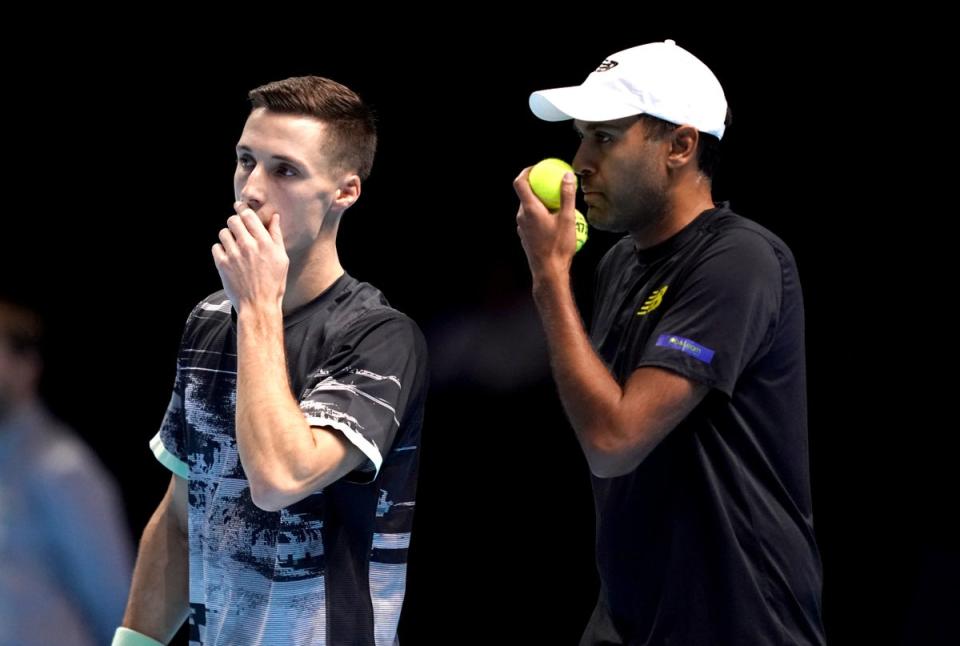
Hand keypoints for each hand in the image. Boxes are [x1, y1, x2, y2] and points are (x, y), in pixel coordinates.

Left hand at [211, 201, 288, 313]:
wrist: (258, 305)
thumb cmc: (273, 283)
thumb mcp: (282, 258)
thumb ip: (276, 236)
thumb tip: (275, 218)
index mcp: (264, 243)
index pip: (248, 215)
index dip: (243, 210)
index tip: (240, 209)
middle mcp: (248, 246)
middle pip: (233, 220)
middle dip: (235, 222)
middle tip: (238, 229)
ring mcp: (233, 255)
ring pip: (223, 233)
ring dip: (228, 236)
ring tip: (233, 245)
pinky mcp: (222, 264)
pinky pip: (216, 247)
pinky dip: (220, 249)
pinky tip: (228, 256)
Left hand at [513, 167, 577, 281]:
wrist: (548, 271)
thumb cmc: (558, 246)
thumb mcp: (568, 219)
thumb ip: (567, 195)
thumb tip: (567, 175)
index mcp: (530, 209)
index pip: (520, 182)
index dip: (527, 171)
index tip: (539, 167)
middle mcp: (522, 216)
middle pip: (525, 194)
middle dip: (537, 186)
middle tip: (552, 183)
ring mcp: (522, 227)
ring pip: (528, 208)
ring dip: (540, 201)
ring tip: (556, 202)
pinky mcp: (525, 236)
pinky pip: (531, 219)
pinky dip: (540, 214)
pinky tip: (554, 219)